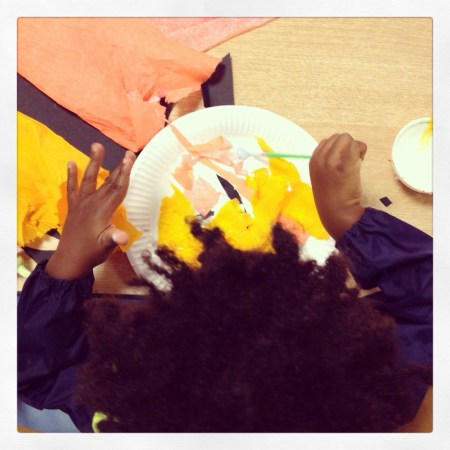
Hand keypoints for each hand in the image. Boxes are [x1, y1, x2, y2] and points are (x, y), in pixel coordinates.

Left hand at [45, 143, 135, 279]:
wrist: (69, 261)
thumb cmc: (91, 253)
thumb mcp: (105, 247)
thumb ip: (113, 239)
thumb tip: (123, 236)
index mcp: (102, 211)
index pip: (117, 189)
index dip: (125, 173)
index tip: (130, 159)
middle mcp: (92, 203)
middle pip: (108, 181)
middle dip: (119, 167)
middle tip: (127, 152)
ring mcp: (81, 203)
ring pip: (90, 179)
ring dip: (94, 162)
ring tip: (97, 145)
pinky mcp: (74, 207)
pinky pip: (73, 188)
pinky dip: (72, 176)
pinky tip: (71, 163)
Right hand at [309, 133, 366, 240]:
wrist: (336, 212)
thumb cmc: (331, 197)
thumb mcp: (321, 177)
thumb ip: (326, 162)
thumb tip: (341, 150)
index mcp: (313, 161)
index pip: (327, 141)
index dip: (338, 149)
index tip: (341, 162)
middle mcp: (320, 157)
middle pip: (338, 137)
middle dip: (347, 146)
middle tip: (350, 162)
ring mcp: (332, 159)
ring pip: (347, 138)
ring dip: (355, 148)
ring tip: (354, 164)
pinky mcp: (345, 163)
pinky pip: (356, 145)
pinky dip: (361, 151)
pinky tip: (359, 164)